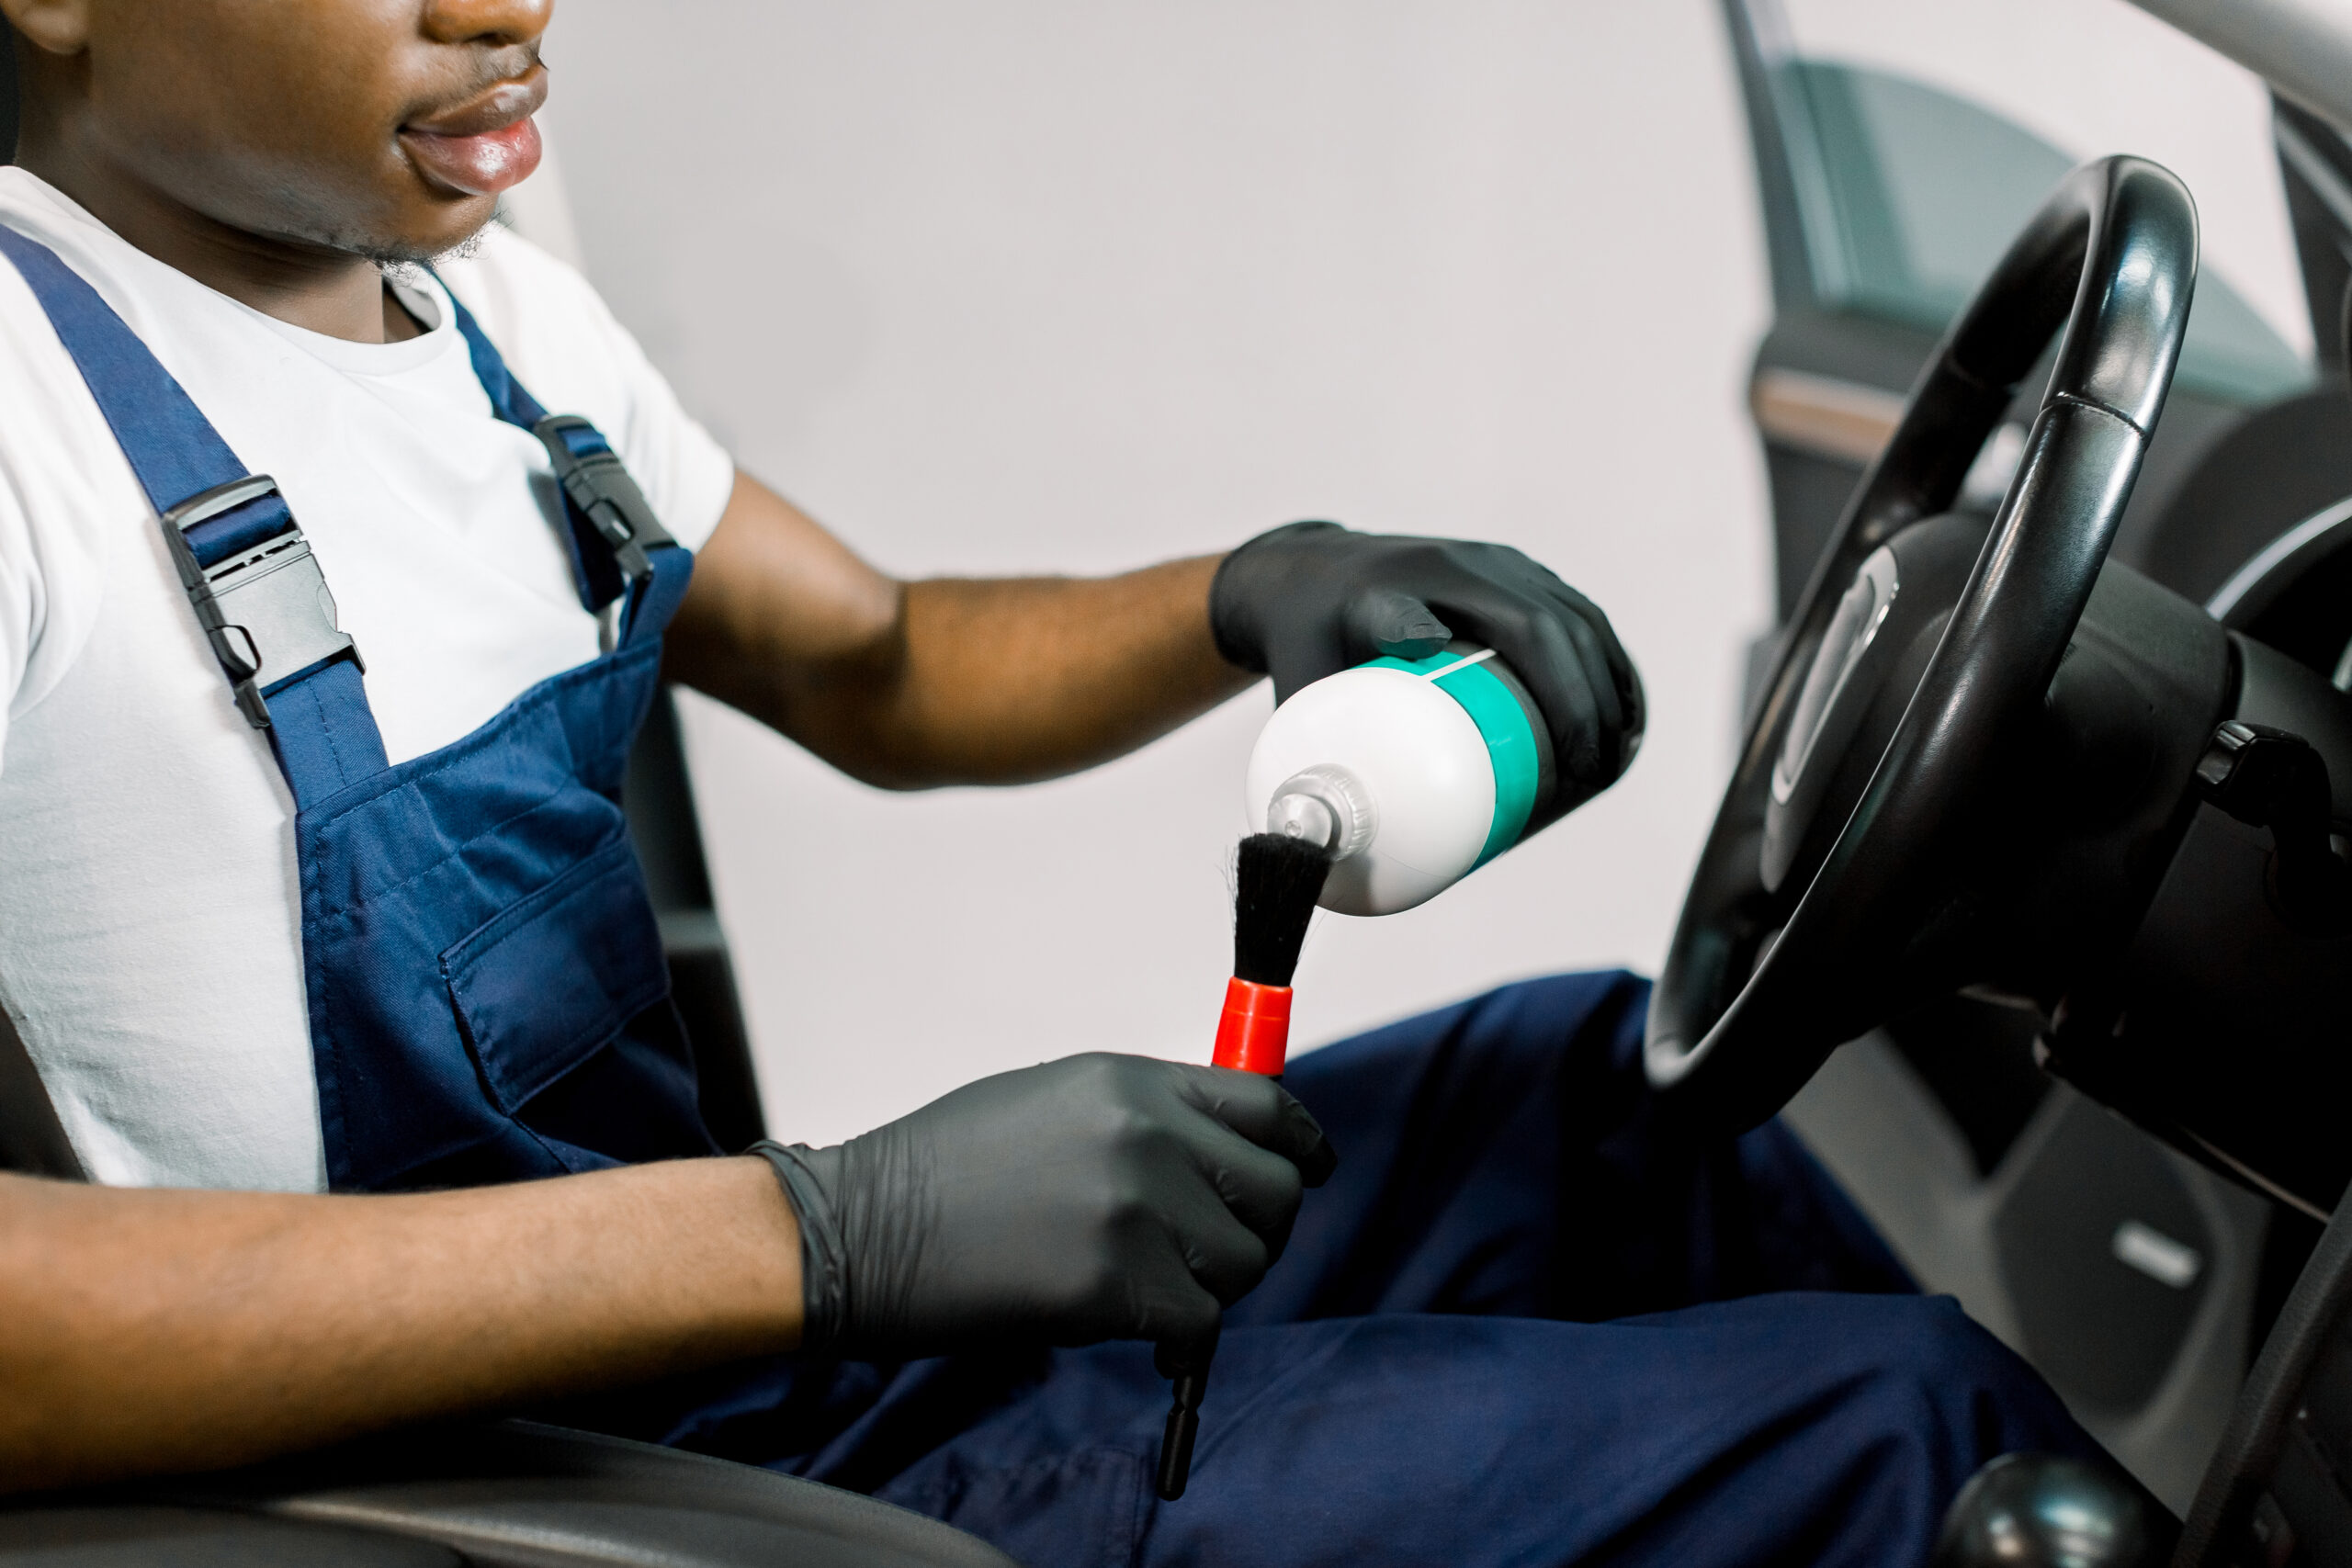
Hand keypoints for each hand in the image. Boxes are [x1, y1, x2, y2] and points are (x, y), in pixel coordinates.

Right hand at [754, 1055, 1334, 1359]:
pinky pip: (1200, 1322)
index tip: (1309, 1172)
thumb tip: (1225, 1151)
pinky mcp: (1115, 1282)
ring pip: (1246, 1261)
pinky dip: (1179, 1341)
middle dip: (1258, 1232)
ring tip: (1151, 1291)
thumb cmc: (945, 1171)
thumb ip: (1148, 1118)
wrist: (863, 1230)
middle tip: (1211, 1258)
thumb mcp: (1055, 1101)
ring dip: (1212, 1288)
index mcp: (1132, 1082)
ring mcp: (1134, 1207)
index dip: (1302, 1147)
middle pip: (1277, 1189)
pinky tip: (1138, 1335)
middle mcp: (1146, 1134)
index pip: (1270, 1105)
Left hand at [1210, 520, 1644, 813]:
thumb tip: (1324, 845)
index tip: (1570, 765)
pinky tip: (1625, 712)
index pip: (1525, 629)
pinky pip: (1575, 617)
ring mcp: (1500, 565)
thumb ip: (1307, 757)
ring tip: (1612, 761)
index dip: (1564, 694)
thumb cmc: (1301, 638)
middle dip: (1595, 708)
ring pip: (1579, 622)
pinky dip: (1606, 664)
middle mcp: (1476, 563)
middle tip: (1591, 782)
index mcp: (1433, 578)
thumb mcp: (1301, 681)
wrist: (1302, 574)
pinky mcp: (1514, 578)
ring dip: (1611, 687)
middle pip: (1564, 630)